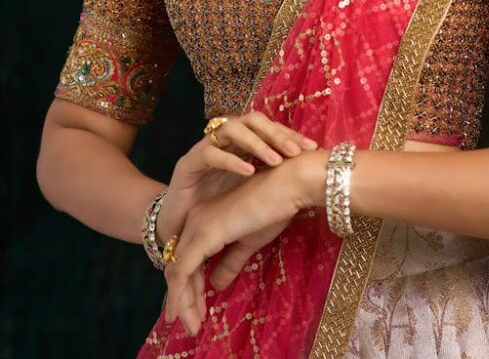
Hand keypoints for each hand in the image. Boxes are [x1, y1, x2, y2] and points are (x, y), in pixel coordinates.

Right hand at [155, 110, 317, 245]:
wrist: (178, 228)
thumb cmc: (217, 209)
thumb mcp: (250, 192)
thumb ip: (271, 179)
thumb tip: (310, 173)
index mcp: (240, 144)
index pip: (267, 127)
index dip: (289, 134)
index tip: (310, 147)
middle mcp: (224, 140)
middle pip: (252, 120)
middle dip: (276, 133)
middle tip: (295, 151)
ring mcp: (205, 148)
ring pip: (232, 128)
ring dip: (256, 142)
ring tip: (275, 160)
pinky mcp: (188, 163)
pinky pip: (210, 152)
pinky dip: (231, 160)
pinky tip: (248, 171)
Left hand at [163, 159, 307, 335]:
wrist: (287, 184)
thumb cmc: (274, 206)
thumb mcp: (250, 240)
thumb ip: (231, 261)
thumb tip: (216, 284)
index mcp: (206, 220)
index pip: (189, 259)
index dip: (191, 288)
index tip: (198, 313)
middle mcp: (196, 220)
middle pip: (179, 267)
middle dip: (184, 299)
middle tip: (192, 327)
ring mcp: (198, 225)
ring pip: (177, 272)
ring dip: (183, 302)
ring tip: (190, 328)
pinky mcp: (205, 233)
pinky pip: (182, 271)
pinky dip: (180, 295)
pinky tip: (182, 314)